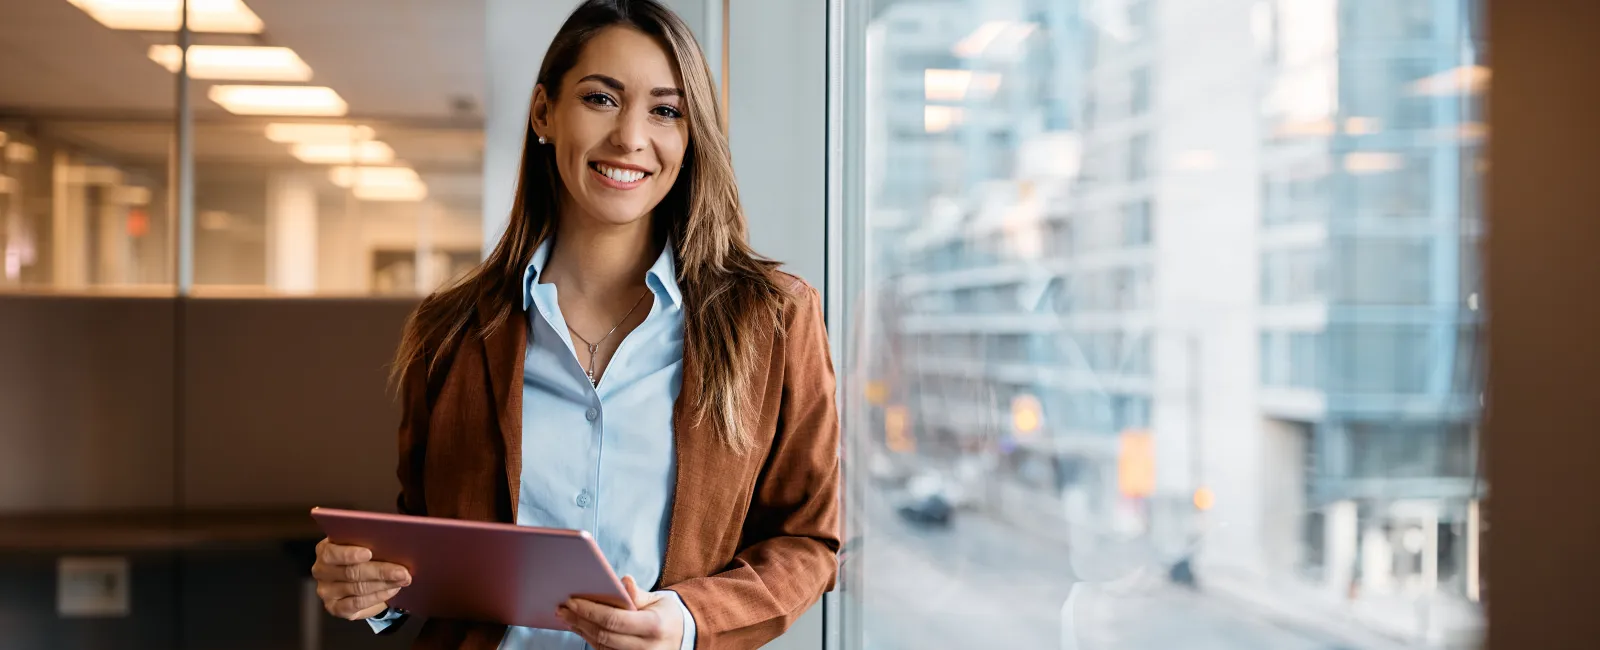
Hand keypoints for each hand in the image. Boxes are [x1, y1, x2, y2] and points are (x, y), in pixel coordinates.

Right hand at [310, 537, 411, 619]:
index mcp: (325, 550)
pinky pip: (357, 604)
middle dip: (380, 571)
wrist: (362, 579)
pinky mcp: (335, 607)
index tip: (369, 553)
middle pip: (351, 572)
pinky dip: (377, 597)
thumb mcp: (364, 544)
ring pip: (357, 588)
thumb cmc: (364, 556)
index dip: (350, 553)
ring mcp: (326, 591)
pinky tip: (392, 590)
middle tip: (402, 571)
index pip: (332, 553)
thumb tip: (392, 540)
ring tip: (403, 579)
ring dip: (384, 584)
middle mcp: (321, 571)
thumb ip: (370, 540)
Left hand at [558, 575, 683, 649]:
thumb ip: (638, 594)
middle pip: (604, 635)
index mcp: (654, 627)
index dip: (590, 611)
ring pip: (602, 647)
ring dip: (581, 631)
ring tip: (567, 617)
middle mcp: (646, 648)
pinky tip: (581, 628)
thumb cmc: (667, 615)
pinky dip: (591, 640)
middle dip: (580, 621)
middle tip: (562, 608)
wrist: (683, 638)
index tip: (572, 600)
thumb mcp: (659, 600)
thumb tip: (624, 581)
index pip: (614, 620)